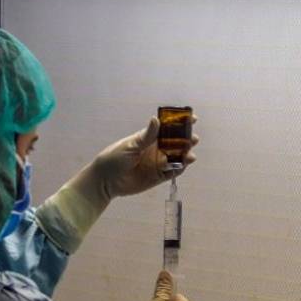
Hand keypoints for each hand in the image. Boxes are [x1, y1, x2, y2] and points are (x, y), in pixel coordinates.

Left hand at [59, 115, 200, 214]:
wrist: (106, 181)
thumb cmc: (115, 158)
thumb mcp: (131, 145)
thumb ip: (146, 136)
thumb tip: (156, 119)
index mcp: (149, 138)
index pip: (167, 128)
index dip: (180, 123)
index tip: (192, 119)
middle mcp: (156, 149)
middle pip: (176, 143)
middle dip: (186, 140)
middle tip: (193, 139)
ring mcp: (158, 163)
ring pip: (177, 158)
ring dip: (185, 155)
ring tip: (190, 155)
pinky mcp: (158, 177)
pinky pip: (172, 172)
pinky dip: (180, 169)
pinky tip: (184, 165)